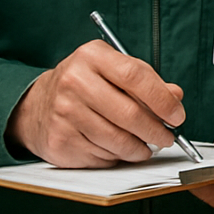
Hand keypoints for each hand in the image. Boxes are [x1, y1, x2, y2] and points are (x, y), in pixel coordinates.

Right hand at [5, 40, 183, 167]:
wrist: (35, 106)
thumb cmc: (84, 86)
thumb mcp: (113, 71)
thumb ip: (147, 82)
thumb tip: (175, 97)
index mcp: (92, 56)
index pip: (136, 76)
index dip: (162, 100)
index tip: (177, 116)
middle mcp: (74, 82)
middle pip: (129, 113)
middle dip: (156, 131)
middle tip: (167, 137)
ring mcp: (64, 113)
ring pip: (117, 140)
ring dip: (139, 148)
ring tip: (145, 145)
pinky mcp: (60, 140)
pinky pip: (102, 155)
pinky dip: (117, 156)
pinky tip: (117, 149)